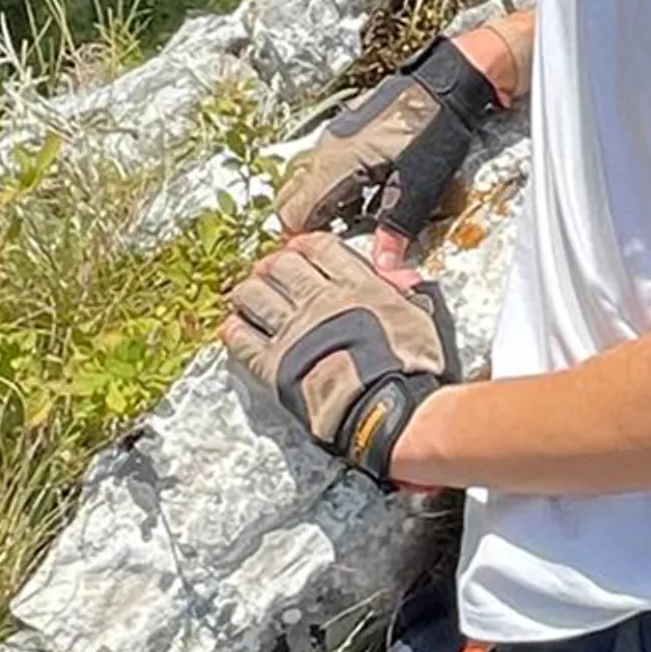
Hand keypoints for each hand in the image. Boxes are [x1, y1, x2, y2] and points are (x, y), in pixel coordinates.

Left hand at [221, 233, 462, 483]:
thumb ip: (403, 293)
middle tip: (267, 269)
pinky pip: (243, 340)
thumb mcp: (419, 319)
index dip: (304, 244)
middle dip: (272, 265)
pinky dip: (234, 330)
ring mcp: (294, 331)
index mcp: (356, 285)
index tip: (297, 247)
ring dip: (247, 292)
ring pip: (255, 296)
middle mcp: (319, 301)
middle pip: (282, 267)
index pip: (321, 249)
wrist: (388, 406)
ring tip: (244, 294)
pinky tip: (231, 327)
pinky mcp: (275, 365)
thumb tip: (399, 276)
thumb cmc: (411, 368)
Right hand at [273, 32, 507, 267]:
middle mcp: (325, 149)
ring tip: (352, 222)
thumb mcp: (418, 187)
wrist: (447, 83)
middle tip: (331, 244)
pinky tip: (364, 195)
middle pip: (291, 197)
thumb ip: (395, 228)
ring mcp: (333, 137)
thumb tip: (384, 266)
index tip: (316, 257)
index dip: (298, 240)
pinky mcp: (346, 131)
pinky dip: (333, 186)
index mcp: (336, 165)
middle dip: (305, 224)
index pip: (292, 213)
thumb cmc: (434, 129)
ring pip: (307, 181)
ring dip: (320, 205)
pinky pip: (324, 166)